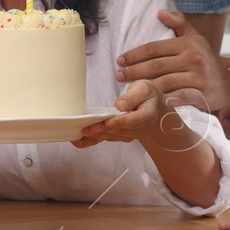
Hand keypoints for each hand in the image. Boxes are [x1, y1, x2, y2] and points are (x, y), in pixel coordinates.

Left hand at [74, 80, 188, 147]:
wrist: (153, 107)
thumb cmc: (147, 95)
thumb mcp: (144, 89)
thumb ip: (132, 97)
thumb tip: (120, 105)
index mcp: (147, 116)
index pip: (134, 121)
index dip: (121, 122)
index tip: (109, 121)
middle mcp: (138, 129)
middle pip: (119, 131)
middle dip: (102, 130)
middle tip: (87, 128)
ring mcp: (128, 135)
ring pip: (110, 136)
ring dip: (95, 135)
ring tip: (79, 132)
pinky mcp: (118, 136)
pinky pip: (104, 139)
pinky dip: (90, 141)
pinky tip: (76, 141)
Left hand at [116, 9, 229, 114]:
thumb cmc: (206, 58)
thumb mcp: (195, 37)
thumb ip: (178, 23)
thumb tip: (160, 12)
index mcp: (187, 44)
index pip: (155, 48)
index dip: (135, 54)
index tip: (120, 60)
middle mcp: (193, 59)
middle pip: (156, 66)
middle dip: (134, 71)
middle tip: (118, 75)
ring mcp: (198, 78)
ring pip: (164, 83)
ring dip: (144, 88)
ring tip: (128, 91)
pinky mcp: (203, 95)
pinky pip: (178, 98)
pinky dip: (163, 101)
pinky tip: (149, 104)